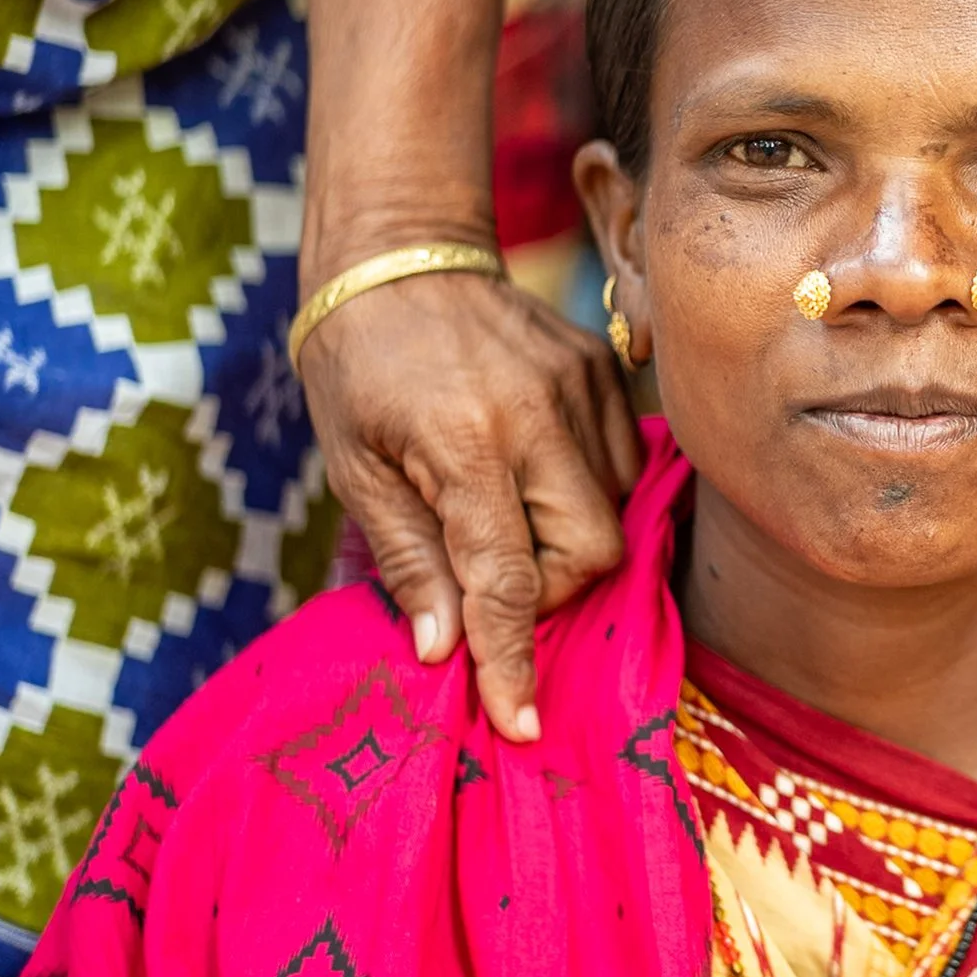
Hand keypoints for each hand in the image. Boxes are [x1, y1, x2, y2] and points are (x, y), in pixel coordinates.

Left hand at [297, 269, 640, 738]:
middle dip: (552, 592)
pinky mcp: (604, 368)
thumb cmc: (358, 370)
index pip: (508, 578)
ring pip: (617, 512)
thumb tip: (445, 649)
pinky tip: (539, 473)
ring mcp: (583, 387)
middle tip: (496, 582)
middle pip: (592, 552)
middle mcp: (537, 416)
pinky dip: (587, 492)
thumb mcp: (355, 470)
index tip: (524, 722)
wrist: (401, 254)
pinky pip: (622, 462)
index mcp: (463, 444)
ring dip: (569, 542)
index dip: (517, 657)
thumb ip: (408, 559)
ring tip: (512, 518)